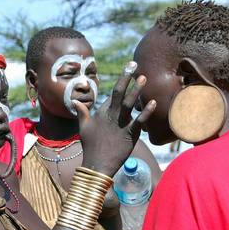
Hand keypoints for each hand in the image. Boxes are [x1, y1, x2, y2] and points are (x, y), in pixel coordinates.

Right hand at [73, 61, 155, 176]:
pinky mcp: (130, 135)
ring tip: (143, 78)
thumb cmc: (90, 146)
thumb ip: (82, 113)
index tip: (129, 70)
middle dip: (126, 78)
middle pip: (119, 93)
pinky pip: (139, 121)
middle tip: (134, 65)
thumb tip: (75, 101)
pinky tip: (153, 102)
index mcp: (102, 113)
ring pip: (129, 104)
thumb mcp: (83, 127)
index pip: (113, 94)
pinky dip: (146, 112)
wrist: (96, 164)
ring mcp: (121, 124)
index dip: (122, 81)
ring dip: (136, 90)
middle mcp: (111, 116)